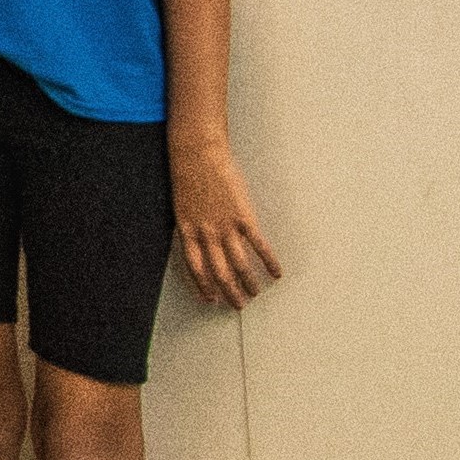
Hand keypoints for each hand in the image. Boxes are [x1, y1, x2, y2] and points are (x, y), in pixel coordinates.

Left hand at [173, 136, 281, 303]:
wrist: (198, 154)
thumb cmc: (188, 175)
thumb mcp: (182, 205)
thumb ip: (192, 225)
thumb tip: (201, 240)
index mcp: (187, 232)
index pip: (195, 268)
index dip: (204, 286)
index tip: (211, 300)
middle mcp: (205, 234)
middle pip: (219, 272)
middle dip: (230, 292)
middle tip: (238, 305)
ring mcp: (225, 227)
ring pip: (239, 264)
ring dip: (249, 282)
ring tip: (256, 292)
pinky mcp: (243, 217)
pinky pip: (258, 245)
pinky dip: (268, 260)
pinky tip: (276, 272)